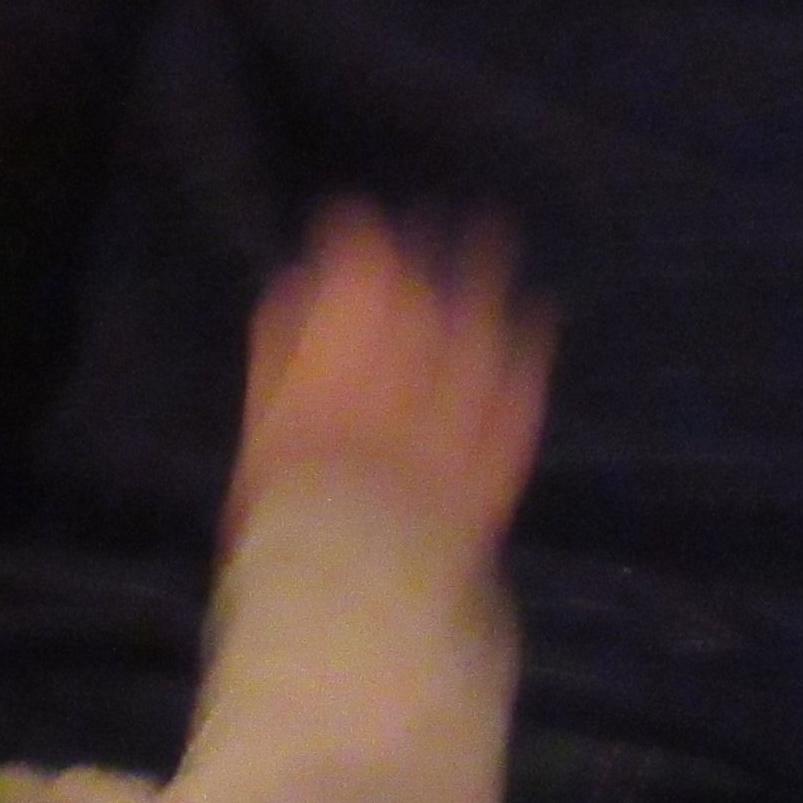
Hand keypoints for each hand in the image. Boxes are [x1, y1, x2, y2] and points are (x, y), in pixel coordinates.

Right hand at [233, 207, 550, 554]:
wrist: (358, 586)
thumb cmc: (290, 511)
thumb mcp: (264, 429)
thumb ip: (279, 350)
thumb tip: (291, 287)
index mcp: (343, 349)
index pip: (358, 263)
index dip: (356, 234)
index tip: (352, 221)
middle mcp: (412, 356)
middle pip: (432, 278)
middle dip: (434, 240)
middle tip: (442, 216)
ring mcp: (467, 395)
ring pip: (485, 316)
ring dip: (490, 274)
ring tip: (497, 240)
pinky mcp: (505, 438)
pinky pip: (525, 377)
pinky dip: (530, 343)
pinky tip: (538, 316)